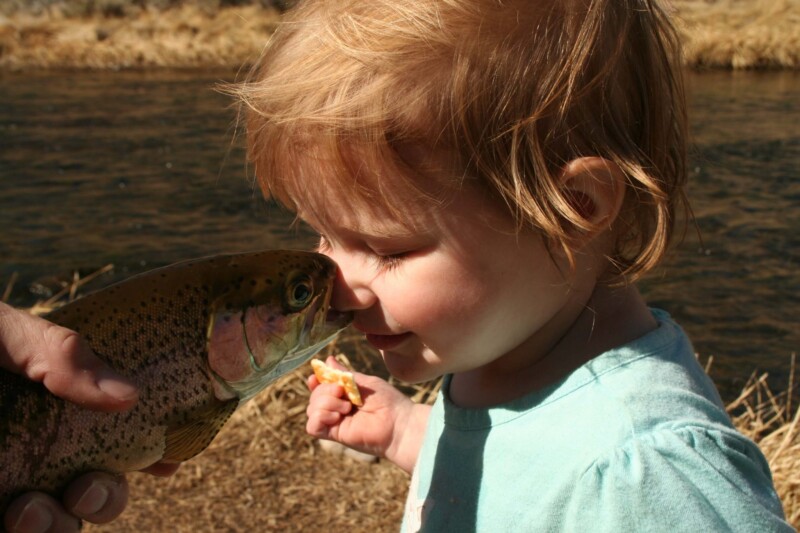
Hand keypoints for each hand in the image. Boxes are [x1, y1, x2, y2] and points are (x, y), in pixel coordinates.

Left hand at [0, 302, 178, 531]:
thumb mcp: (6, 333)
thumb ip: (62, 355)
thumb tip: (127, 396)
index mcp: (54, 411)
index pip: (115, 436)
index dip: (149, 453)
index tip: (168, 463)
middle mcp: (36, 453)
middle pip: (94, 492)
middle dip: (104, 500)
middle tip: (83, 489)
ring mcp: (7, 484)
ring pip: (57, 525)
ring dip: (59, 527)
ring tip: (25, 513)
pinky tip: (14, 520)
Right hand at [305, 356, 430, 472]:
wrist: (399, 423)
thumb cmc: (388, 401)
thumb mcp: (364, 382)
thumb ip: (344, 374)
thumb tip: (328, 360)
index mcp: (344, 395)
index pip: (320, 388)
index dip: (315, 382)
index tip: (315, 377)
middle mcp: (337, 409)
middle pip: (314, 397)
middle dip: (324, 390)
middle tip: (342, 392)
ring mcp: (335, 422)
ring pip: (311, 410)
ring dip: (325, 403)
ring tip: (346, 406)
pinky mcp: (335, 435)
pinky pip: (312, 427)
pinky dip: (320, 417)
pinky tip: (337, 415)